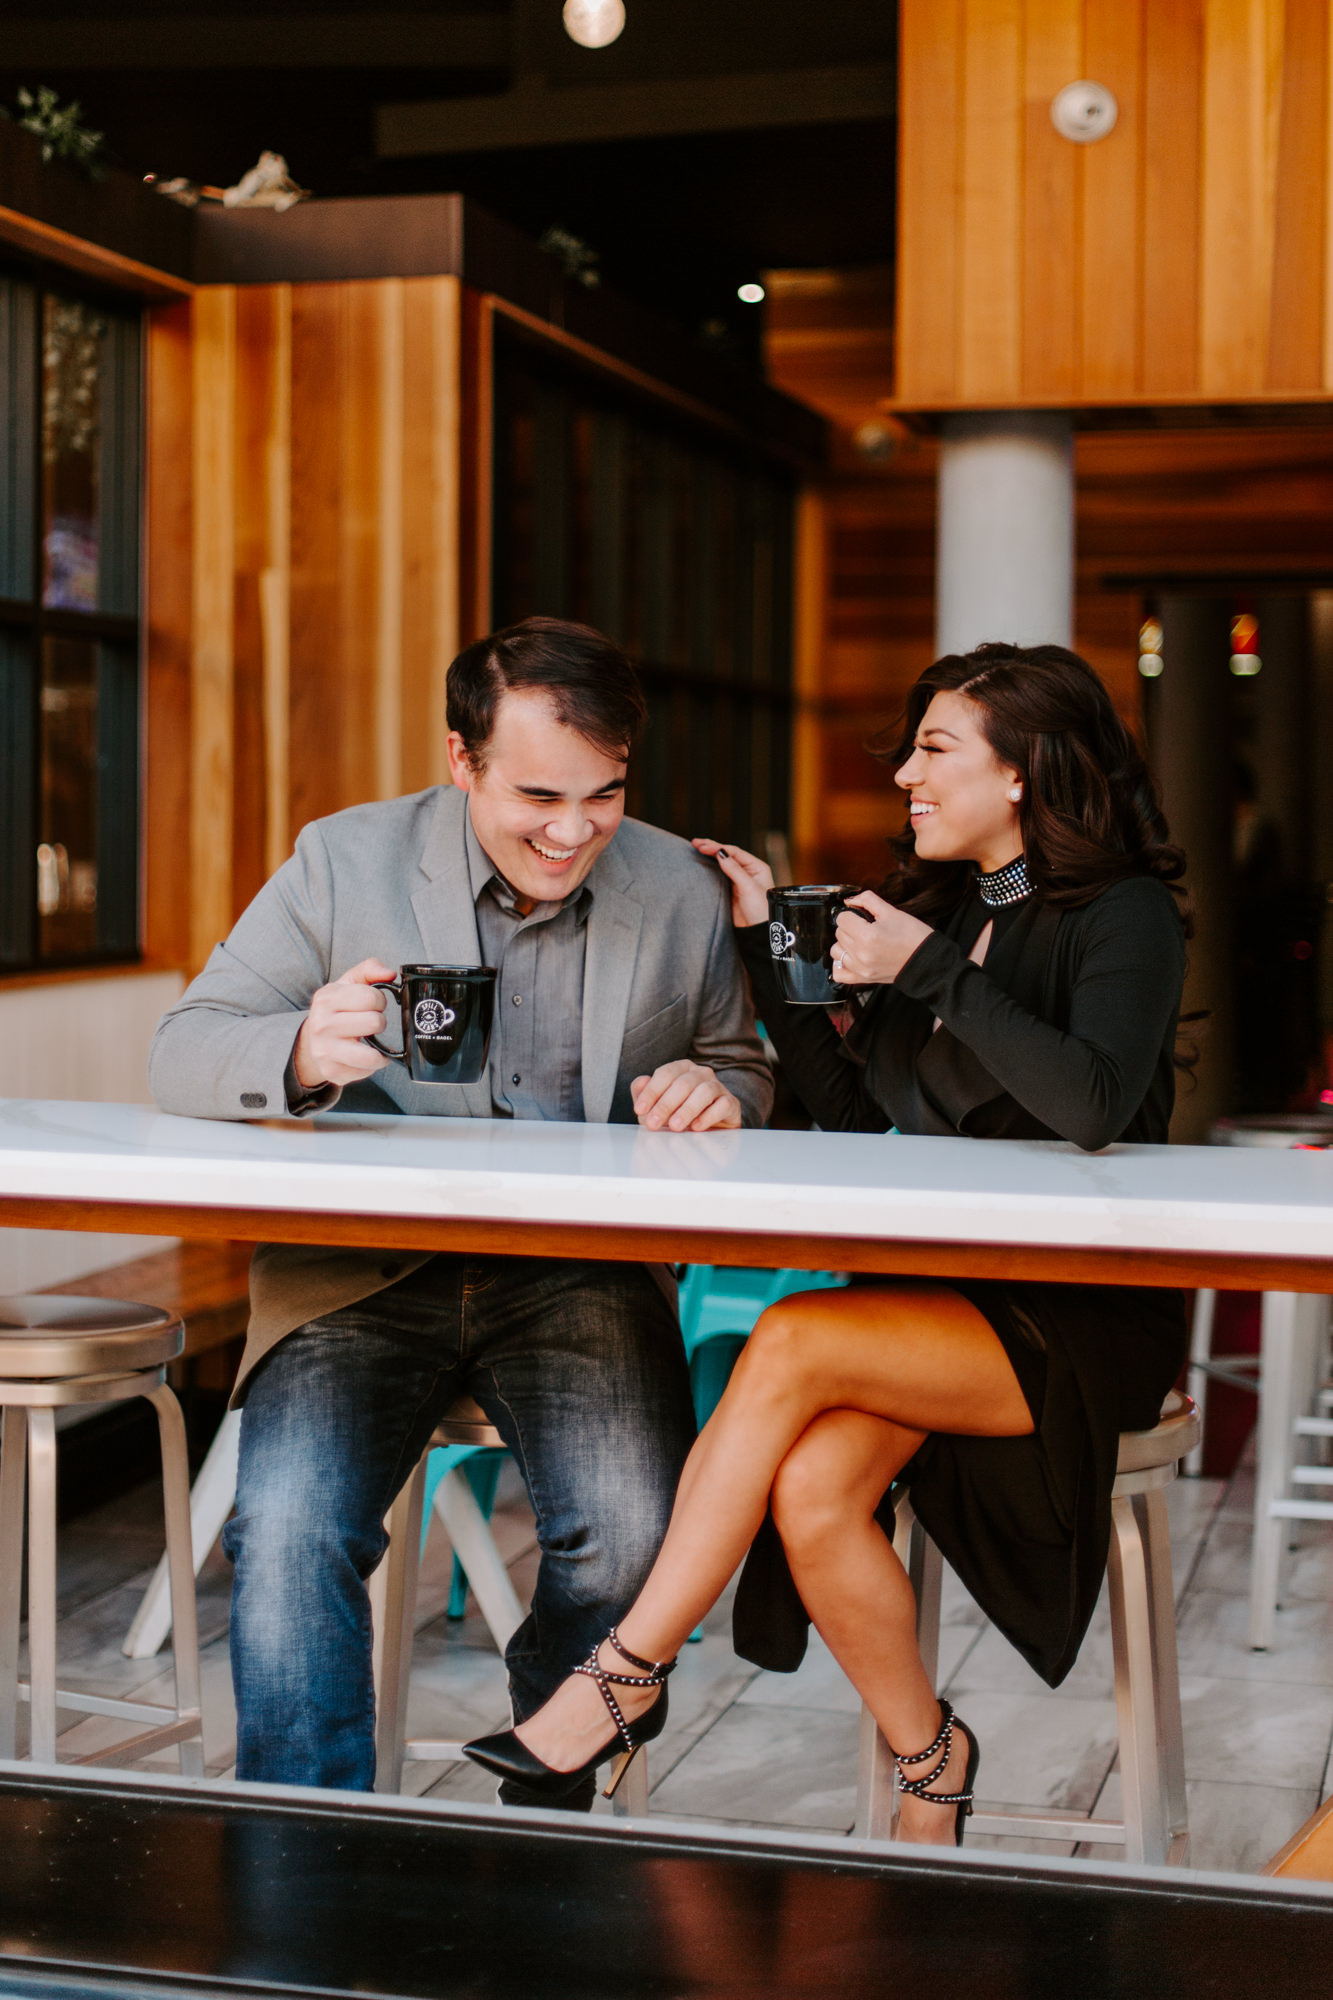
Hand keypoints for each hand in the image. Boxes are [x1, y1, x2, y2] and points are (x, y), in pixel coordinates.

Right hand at [292, 958, 397, 1088]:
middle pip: (375, 1023)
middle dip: (379, 1022)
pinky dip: (370, 1065)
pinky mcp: (332, 1072)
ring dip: (379, 1049)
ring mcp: (325, 1051)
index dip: (379, 1001)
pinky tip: (362, 1055)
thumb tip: (390, 974)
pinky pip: (367, 1071)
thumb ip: (370, 969)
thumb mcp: (349, 982)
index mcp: (326, 999)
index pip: (371, 998)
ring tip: (371, 1041)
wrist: (312, 1037)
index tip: (373, 1004)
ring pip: (371, 1056)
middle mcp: (321, 1025)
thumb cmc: (337, 1008)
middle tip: (370, 1023)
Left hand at [632, 1060, 742, 1131]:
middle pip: (683, 1083)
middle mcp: (701, 1073)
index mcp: (682, 1069)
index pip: (665, 1074)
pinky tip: (696, 1127)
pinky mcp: (731, 1103)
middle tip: (653, 1123)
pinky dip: (708, 1116)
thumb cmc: (678, 1114)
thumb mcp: (655, 1105)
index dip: (651, 1092)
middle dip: (665, 1104)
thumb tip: (640, 1083)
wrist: (708, 1130)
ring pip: (704, 1091)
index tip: (639, 1110)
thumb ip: (644, 1093)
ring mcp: (718, 1087)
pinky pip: (722, 1105)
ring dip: (687, 1109)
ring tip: (674, 1126)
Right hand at [691, 838, 772, 928]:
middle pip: (727, 855)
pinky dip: (709, 869)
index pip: (734, 852)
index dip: (717, 848)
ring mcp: (738, 880)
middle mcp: (747, 871)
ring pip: (721, 864)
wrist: (758, 932)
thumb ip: (734, 870)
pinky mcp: (730, 890)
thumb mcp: (748, 888)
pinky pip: (718, 876)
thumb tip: (720, 853)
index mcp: (756, 867)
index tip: (702, 847)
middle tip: (695, 843)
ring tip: (695, 848)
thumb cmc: (760, 910)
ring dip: (709, 857)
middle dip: (711, 848)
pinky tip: (701, 864)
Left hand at [831, 892, 932, 985]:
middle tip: (867, 928)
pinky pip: (839, 974)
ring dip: (845, 944)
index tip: (862, 917)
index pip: (842, 918)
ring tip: (860, 942)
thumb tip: (850, 900)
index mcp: (868, 935)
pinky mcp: (864, 978)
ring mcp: (861, 968)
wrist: (927, 960)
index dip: (852, 914)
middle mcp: (861, 954)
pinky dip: (841, 965)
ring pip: (836, 951)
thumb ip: (867, 900)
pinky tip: (851, 957)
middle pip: (839, 934)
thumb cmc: (913, 936)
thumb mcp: (892, 912)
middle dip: (850, 927)